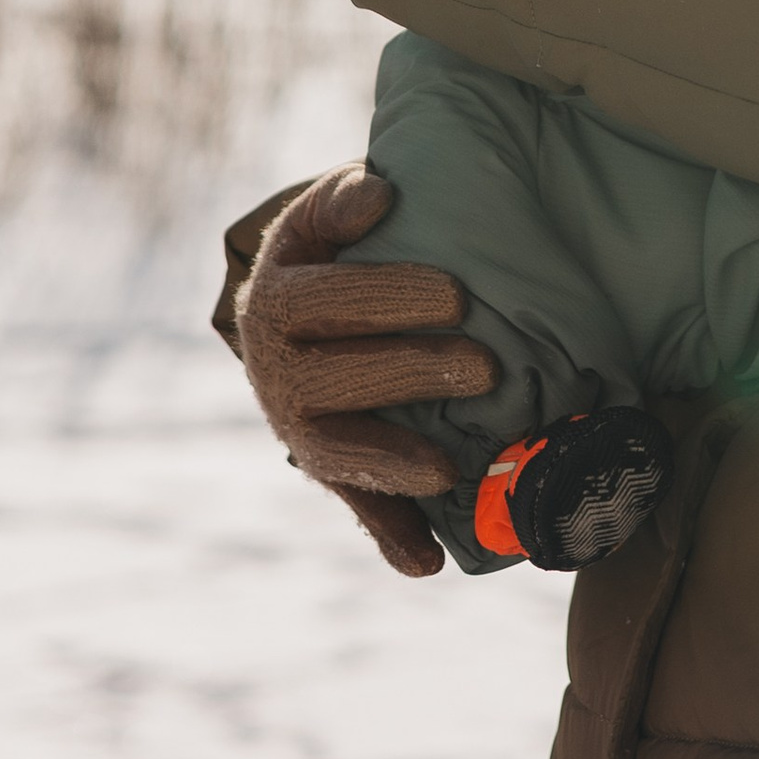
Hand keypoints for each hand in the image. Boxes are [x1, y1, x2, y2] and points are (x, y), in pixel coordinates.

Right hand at [234, 163, 499, 578]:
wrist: (294, 313)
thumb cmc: (327, 253)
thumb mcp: (320, 218)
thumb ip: (340, 202)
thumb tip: (379, 195)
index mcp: (273, 302)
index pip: (327, 303)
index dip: (389, 298)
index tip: (457, 294)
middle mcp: (277, 373)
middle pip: (340, 380)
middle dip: (412, 373)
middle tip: (485, 366)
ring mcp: (300, 430)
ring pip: (340, 453)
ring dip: (394, 466)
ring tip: (448, 471)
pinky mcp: (331, 470)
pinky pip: (357, 507)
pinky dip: (390, 536)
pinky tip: (427, 562)